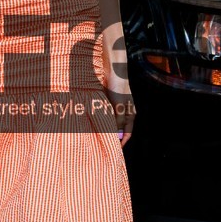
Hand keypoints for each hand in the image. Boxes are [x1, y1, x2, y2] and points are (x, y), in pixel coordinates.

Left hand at [100, 22, 135, 144]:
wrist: (112, 69)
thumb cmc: (118, 87)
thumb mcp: (119, 106)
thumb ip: (117, 122)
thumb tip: (115, 136)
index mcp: (130, 114)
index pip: (127, 134)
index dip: (121, 143)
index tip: (113, 152)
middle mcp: (124, 111)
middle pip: (118, 129)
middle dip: (110, 137)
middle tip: (101, 147)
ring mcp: (115, 105)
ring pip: (109, 121)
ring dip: (103, 128)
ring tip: (93, 136)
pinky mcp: (107, 100)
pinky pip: (103, 113)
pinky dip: (98, 119)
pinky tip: (90, 122)